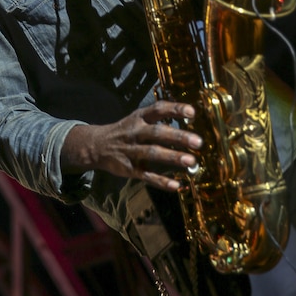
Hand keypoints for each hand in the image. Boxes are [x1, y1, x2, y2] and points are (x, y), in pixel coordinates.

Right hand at [63, 101, 202, 191]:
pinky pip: (146, 175)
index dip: (175, 109)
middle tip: (198, 142)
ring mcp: (131, 151)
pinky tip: (176, 186)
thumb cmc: (126, 130)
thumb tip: (190, 117)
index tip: (192, 113)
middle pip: (157, 132)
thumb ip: (159, 118)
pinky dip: (161, 181)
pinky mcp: (128, 169)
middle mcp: (135, 132)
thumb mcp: (138, 118)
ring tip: (191, 161)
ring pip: (152, 153)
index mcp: (139, 117)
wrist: (97, 146)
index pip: (158, 109)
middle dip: (178, 136)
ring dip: (172, 156)